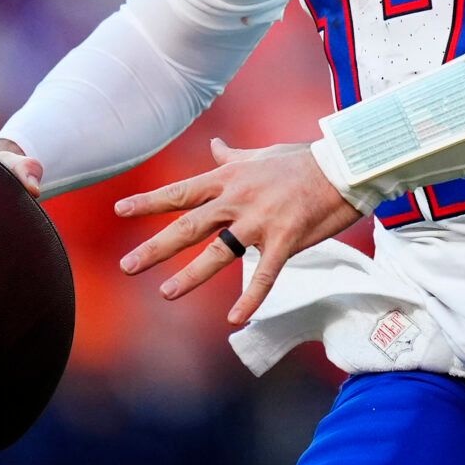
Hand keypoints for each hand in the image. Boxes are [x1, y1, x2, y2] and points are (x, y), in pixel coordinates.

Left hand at [115, 138, 362, 324]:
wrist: (343, 166)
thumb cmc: (303, 160)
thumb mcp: (261, 155)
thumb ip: (232, 157)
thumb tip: (214, 145)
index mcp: (230, 179)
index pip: (181, 192)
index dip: (149, 202)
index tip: (120, 210)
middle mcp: (238, 199)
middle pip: (189, 225)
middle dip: (156, 247)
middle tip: (127, 266)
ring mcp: (261, 220)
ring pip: (218, 251)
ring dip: (190, 274)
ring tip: (166, 293)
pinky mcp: (285, 239)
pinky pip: (264, 274)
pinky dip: (250, 298)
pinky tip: (234, 318)